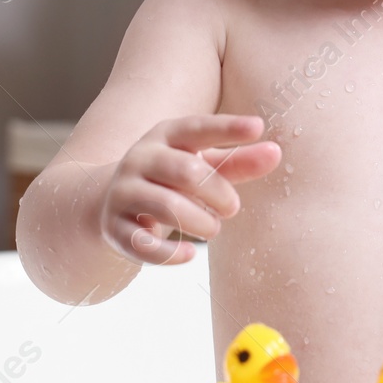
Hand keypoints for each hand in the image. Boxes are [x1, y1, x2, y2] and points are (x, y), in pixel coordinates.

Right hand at [99, 115, 279, 265]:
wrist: (107, 201)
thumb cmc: (171, 179)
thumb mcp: (202, 165)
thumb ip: (238, 161)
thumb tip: (275, 152)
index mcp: (165, 136)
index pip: (197, 128)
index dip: (227, 128)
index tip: (259, 127)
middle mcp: (140, 159)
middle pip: (183, 170)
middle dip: (216, 191)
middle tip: (233, 207)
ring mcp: (124, 192)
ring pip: (164, 206)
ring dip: (199, 222)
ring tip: (213, 228)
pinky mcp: (115, 228)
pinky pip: (142, 244)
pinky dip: (169, 253)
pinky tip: (190, 255)